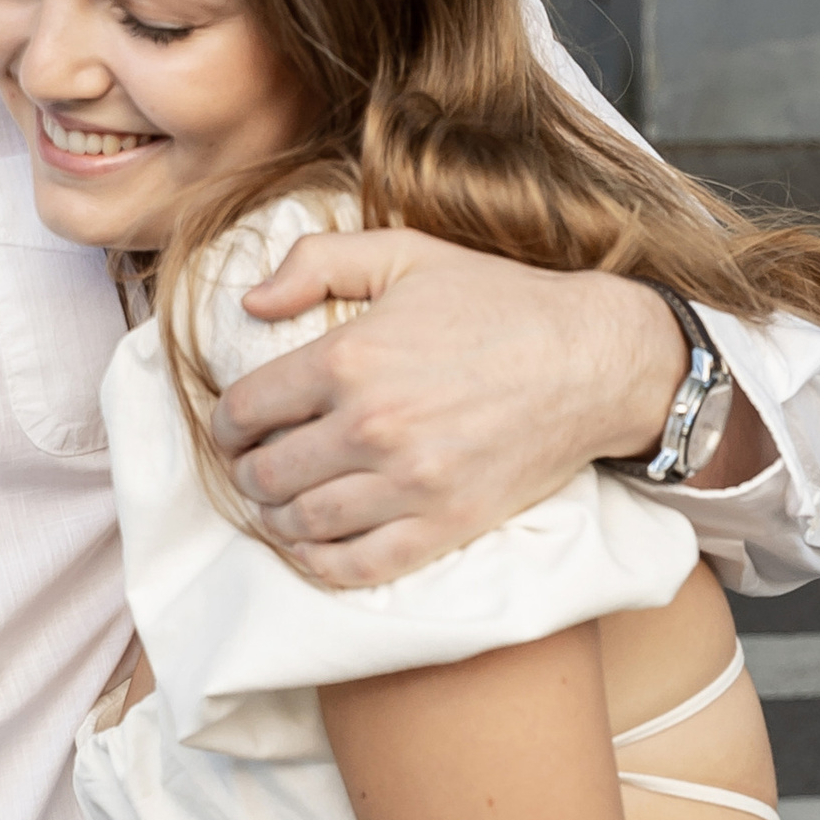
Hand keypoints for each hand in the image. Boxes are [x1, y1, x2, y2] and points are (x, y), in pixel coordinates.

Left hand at [211, 230, 726, 586]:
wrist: (593, 359)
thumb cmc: (498, 304)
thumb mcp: (406, 253)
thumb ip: (319, 262)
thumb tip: (249, 302)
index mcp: (350, 357)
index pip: (246, 409)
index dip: (227, 423)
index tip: (236, 427)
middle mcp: (371, 426)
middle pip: (266, 473)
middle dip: (248, 471)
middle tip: (256, 465)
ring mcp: (410, 483)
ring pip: (302, 523)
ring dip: (277, 518)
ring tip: (281, 503)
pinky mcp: (446, 524)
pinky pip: (359, 565)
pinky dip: (321, 562)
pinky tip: (315, 544)